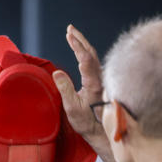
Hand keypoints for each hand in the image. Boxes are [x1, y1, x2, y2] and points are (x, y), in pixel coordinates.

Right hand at [52, 24, 108, 154]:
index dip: (77, 45)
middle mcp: (100, 79)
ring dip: (83, 44)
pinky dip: (86, 53)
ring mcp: (102, 80)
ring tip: (72, 36)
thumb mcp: (72, 109)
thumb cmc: (87, 123)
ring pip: (94, 57)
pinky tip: (81, 51)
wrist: (103, 132)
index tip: (69, 34)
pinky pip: (94, 63)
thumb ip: (65, 90)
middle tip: (70, 29)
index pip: (86, 58)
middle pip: (91, 53)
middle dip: (80, 39)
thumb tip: (58, 72)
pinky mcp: (100, 83)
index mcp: (94, 83)